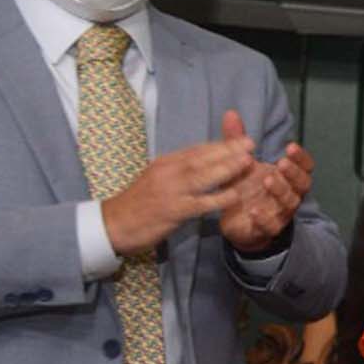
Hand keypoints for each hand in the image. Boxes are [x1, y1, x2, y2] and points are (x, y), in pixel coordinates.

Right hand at [100, 138, 255, 255]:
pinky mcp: (172, 211)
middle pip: (202, 158)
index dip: (220, 144)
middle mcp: (167, 173)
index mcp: (164, 164)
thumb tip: (200, 162)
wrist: (111, 225)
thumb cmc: (137, 204)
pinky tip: (235, 196)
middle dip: (228, 150)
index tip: (241, 138)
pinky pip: (200, 204)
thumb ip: (177, 171)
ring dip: (227, 168)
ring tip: (248, 161)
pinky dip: (218, 199)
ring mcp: (170, 192)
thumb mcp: (155, 179)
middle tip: (251, 143)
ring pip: (202, 176)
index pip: (196, 150)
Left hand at [213, 110, 314, 252]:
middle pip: (302, 184)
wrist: (240, 223)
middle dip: (293, 173)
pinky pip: (271, 225)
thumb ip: (237, 140)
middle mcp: (290, 194)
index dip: (301, 158)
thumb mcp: (240, 163)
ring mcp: (280, 212)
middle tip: (281, 163)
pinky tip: (254, 210)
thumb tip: (230, 113)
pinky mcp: (267, 229)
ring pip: (289, 203)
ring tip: (267, 181)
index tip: (290, 146)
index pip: (305, 166)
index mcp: (288, 177)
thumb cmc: (247, 189)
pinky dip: (264, 218)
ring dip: (280, 191)